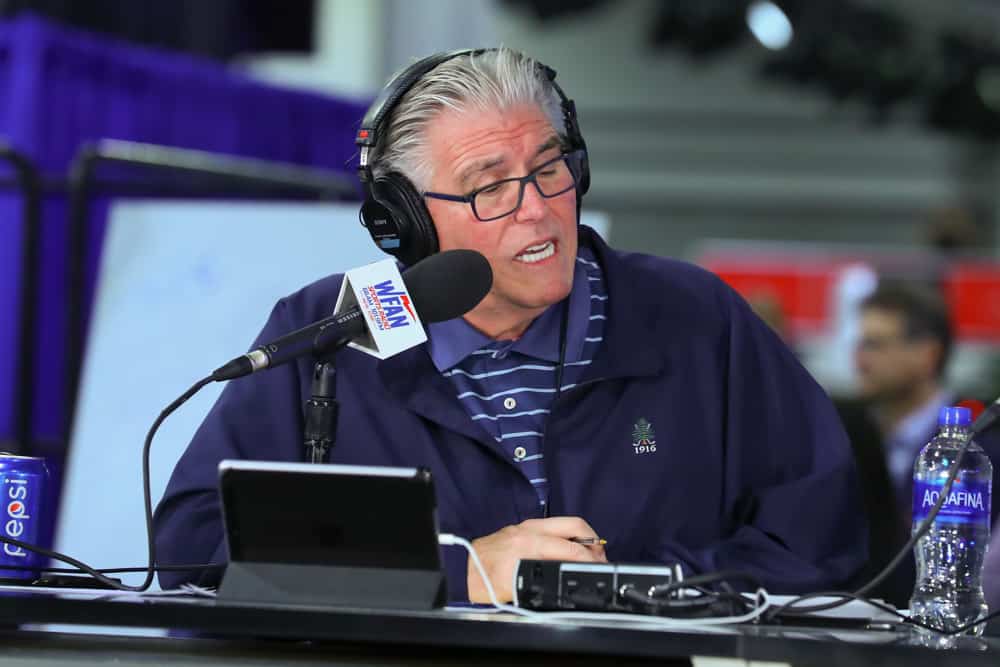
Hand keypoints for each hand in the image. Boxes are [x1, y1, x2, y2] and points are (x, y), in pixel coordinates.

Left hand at [467, 516, 606, 602]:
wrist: (463, 570)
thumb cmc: (485, 582)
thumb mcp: (518, 588)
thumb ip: (546, 580)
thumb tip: (569, 580)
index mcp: (529, 544)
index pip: (572, 547)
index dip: (591, 559)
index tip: (600, 568)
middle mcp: (529, 529)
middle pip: (575, 525)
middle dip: (593, 541)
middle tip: (600, 558)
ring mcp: (526, 525)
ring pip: (565, 523)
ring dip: (581, 536)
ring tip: (589, 555)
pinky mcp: (523, 527)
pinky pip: (553, 526)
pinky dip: (567, 535)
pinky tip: (569, 549)